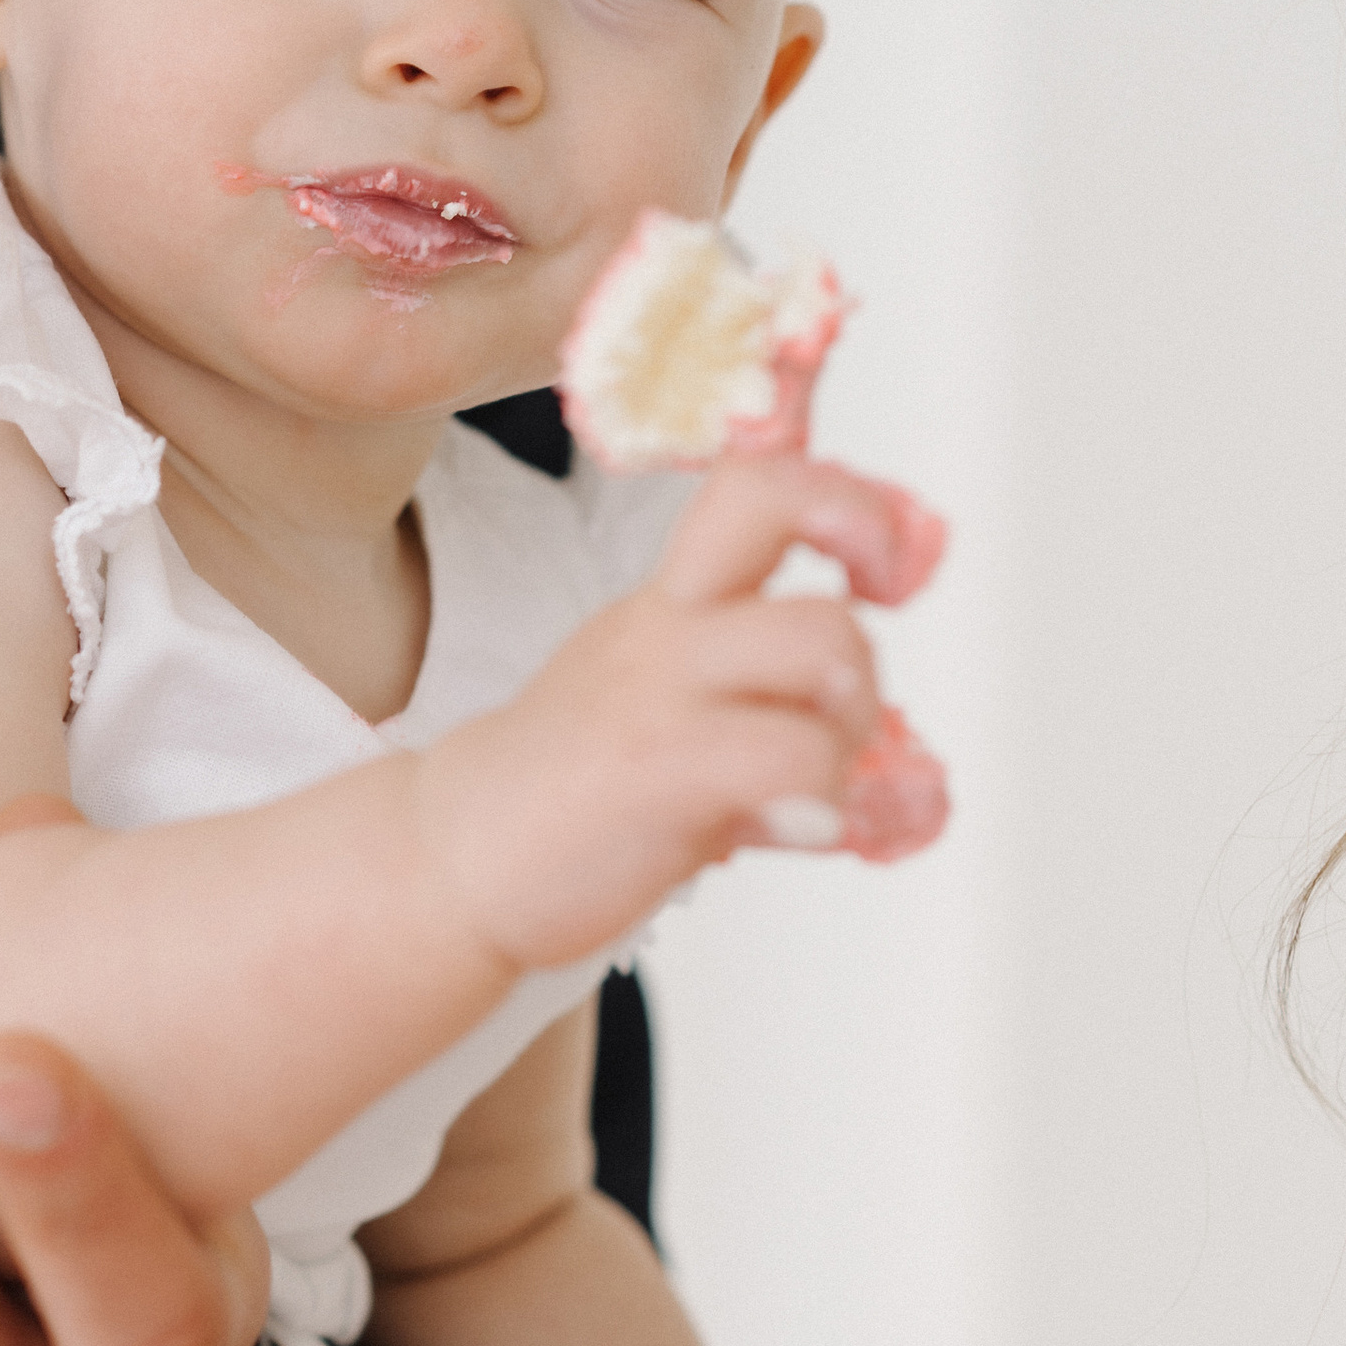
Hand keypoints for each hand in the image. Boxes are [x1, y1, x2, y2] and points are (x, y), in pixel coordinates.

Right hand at [419, 459, 948, 974]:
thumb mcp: (667, 717)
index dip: (847, 503)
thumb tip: (891, 778)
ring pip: (827, 643)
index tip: (883, 572)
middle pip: (792, 523)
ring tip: (811, 786)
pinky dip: (828, 805)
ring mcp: (659, 691)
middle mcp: (667, 626)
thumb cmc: (572, 794)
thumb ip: (768, 721)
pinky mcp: (658, 769)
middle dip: (866, 625)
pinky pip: (795, 758)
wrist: (454, 859)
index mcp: (672, 603)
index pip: (759, 486)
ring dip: (852, 721)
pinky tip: (794, 834)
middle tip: (841, 713)